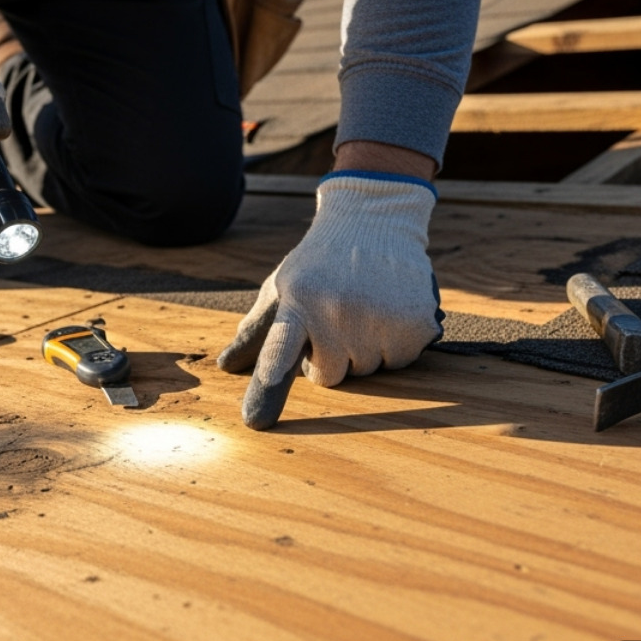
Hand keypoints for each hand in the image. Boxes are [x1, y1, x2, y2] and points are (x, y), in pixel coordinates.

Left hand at [218, 173, 442, 428]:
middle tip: (336, 316)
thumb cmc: (319, 262)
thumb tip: (226, 366)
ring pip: (366, 371)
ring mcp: (378, 317)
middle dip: (331, 356)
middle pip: (329, 376)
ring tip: (363, 306)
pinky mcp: (414, 323)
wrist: (374, 219)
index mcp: (296, 303)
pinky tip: (389, 308)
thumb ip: (256, 330)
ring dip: (363, 349)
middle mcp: (336, 311)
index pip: (278, 352)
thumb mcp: (281, 287)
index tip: (256, 421)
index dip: (267, 387)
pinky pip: (399, 362)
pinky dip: (394, 343)